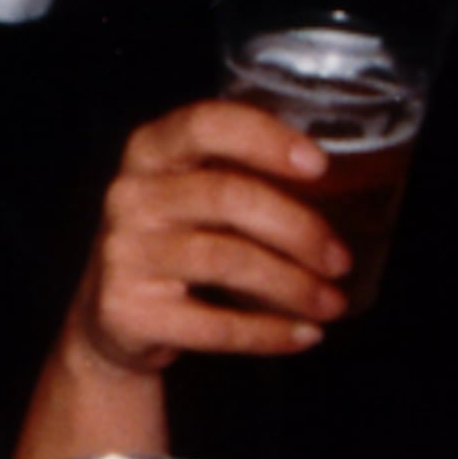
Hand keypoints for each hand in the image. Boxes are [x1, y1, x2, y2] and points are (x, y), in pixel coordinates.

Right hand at [65, 99, 345, 371]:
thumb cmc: (174, 241)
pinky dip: (269, 333)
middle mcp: (130, 196)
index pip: (206, 124)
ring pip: (227, 261)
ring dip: (292, 285)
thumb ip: (243, 175)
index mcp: (151, 151)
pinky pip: (214, 325)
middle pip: (228, 197)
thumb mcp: (191, 192)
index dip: (266, 140)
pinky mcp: (128, 312)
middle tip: (339, 258)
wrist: (110, 317)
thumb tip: (347, 186)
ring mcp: (124, 255)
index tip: (319, 166)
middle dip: (298, 229)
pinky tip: (304, 333)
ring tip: (331, 301)